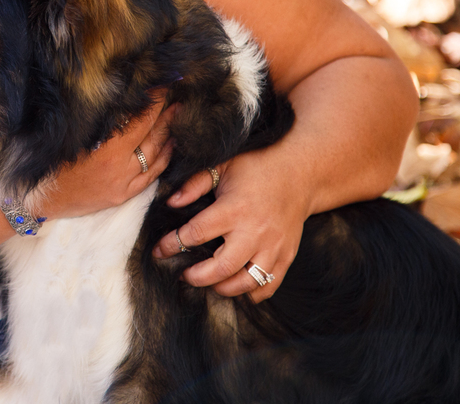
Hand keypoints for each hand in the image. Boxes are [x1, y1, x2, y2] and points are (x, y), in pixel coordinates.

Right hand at [40, 98, 176, 219]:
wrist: (40, 197)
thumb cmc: (50, 161)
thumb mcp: (72, 134)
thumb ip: (99, 118)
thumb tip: (120, 95)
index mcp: (106, 148)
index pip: (141, 119)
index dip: (154, 100)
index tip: (163, 85)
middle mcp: (118, 166)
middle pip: (151, 135)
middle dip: (164, 113)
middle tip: (175, 95)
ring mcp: (122, 183)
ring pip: (155, 154)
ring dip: (167, 133)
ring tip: (176, 115)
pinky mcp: (122, 195)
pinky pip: (151, 177)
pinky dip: (163, 159)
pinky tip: (170, 145)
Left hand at [151, 148, 310, 301]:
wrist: (300, 172)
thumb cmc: (257, 166)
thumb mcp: (223, 165)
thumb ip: (194, 183)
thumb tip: (172, 203)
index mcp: (234, 209)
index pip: (195, 234)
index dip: (172, 244)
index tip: (159, 251)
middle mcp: (254, 232)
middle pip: (220, 268)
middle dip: (196, 276)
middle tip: (183, 274)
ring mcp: (273, 247)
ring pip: (245, 283)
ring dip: (222, 288)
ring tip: (208, 282)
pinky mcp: (287, 255)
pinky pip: (269, 285)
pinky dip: (252, 294)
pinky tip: (236, 287)